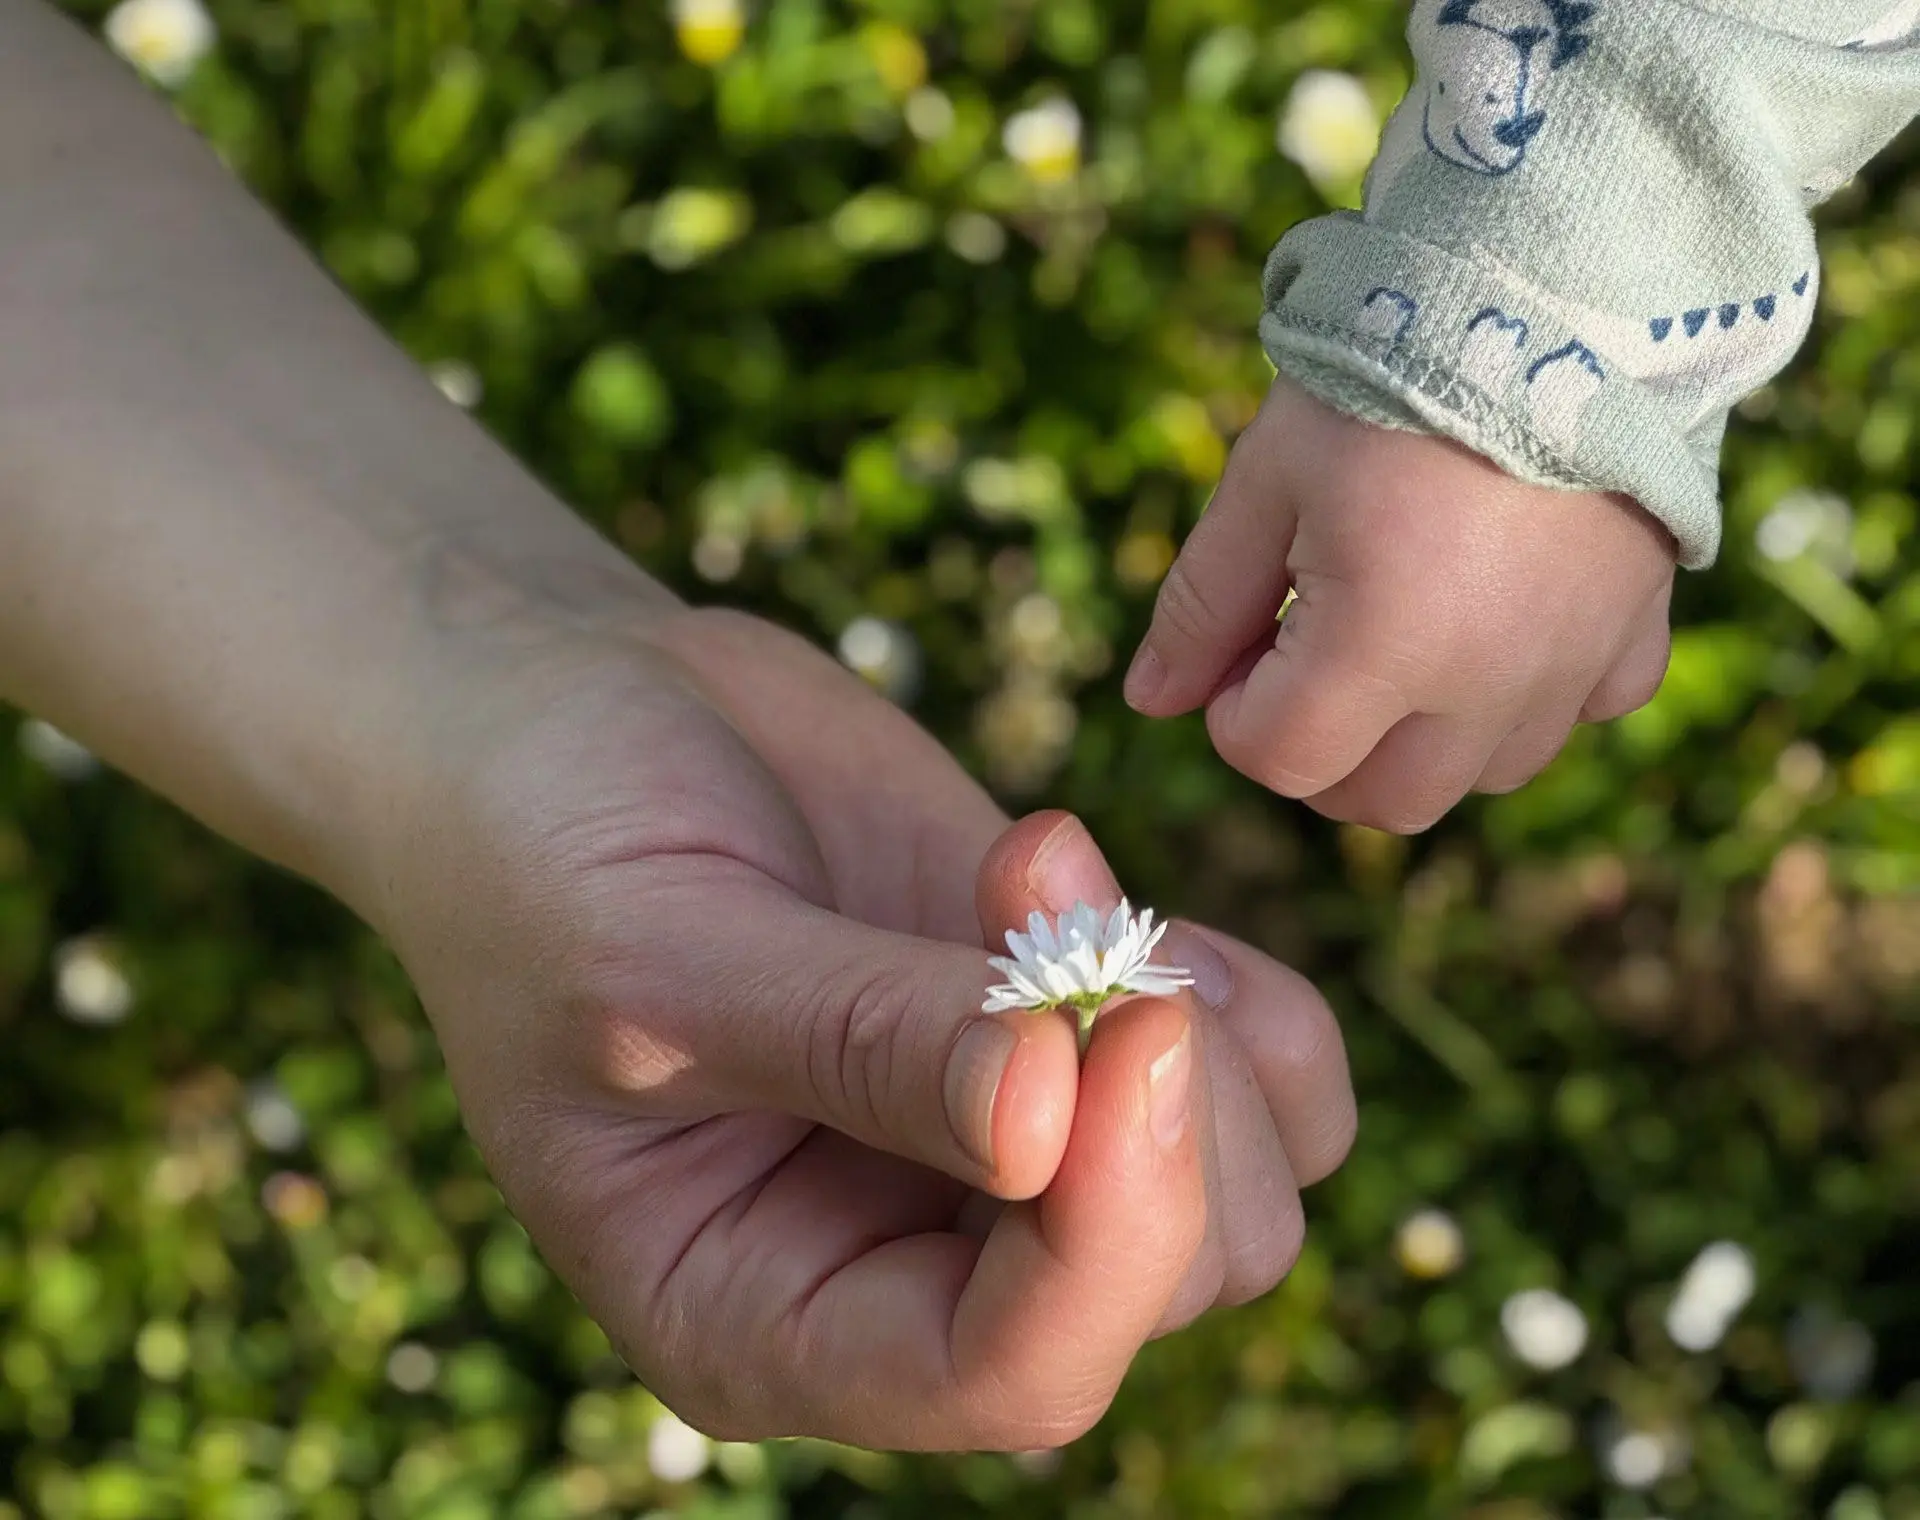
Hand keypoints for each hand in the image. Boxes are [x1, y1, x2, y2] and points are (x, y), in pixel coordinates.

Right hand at [373, 605, 1354, 1449]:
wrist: (573, 719)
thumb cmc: (548, 854)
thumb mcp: (658, 959)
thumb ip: (862, 1042)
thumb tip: (1056, 1118)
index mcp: (771, 1317)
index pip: (1011, 1372)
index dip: (1109, 1231)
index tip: (1126, 1021)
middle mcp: (910, 1267)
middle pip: (1162, 1283)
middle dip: (1148, 1090)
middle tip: (1032, 881)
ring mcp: (1006, 1158)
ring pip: (1241, 1196)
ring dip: (1193, 1023)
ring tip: (1035, 860)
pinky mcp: (1067, 1041)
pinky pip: (1261, 1086)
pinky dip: (1234, 991)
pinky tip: (1092, 884)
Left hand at [1124, 379, 1676, 831]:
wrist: (1559, 286)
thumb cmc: (1387, 376)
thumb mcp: (1266, 481)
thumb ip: (1202, 604)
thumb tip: (1152, 700)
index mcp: (1385, 647)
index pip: (1280, 759)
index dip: (1234, 712)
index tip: (1242, 640)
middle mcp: (1487, 683)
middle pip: (1382, 801)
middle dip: (1321, 751)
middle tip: (1305, 654)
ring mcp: (1573, 662)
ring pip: (1482, 776)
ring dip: (1422, 738)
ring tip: (1400, 635)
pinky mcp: (1635, 624)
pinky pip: (1584, 711)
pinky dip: (1532, 694)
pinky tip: (1501, 618)